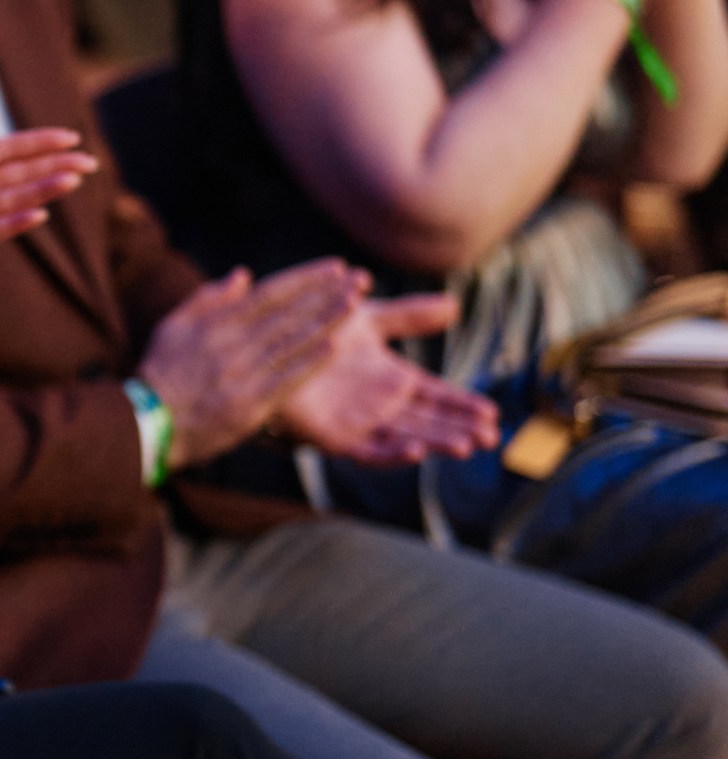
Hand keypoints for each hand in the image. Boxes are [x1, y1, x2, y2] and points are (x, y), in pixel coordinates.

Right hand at [137, 259, 362, 469]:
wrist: (146, 423)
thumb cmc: (159, 373)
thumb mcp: (173, 326)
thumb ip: (207, 298)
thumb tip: (244, 274)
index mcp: (215, 323)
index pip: (269, 293)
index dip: (305, 278)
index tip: (335, 266)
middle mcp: (232, 345)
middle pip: (288, 313)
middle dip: (326, 293)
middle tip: (359, 278)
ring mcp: (242, 374)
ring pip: (291, 342)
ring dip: (326, 320)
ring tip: (354, 302)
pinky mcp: (249, 404)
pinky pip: (285, 379)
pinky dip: (309, 362)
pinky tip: (332, 346)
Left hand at [277, 294, 499, 464]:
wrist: (265, 344)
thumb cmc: (312, 330)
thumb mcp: (368, 318)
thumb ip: (409, 315)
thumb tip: (454, 305)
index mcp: (391, 380)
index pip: (437, 396)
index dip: (464, 405)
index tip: (493, 413)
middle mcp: (379, 406)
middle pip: (429, 421)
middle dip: (460, 429)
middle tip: (492, 436)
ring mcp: (358, 423)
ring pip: (406, 438)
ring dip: (436, 443)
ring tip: (467, 445)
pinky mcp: (332, 437)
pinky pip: (366, 451)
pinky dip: (391, 453)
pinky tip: (417, 452)